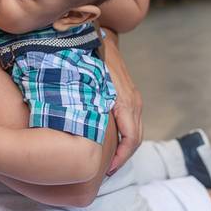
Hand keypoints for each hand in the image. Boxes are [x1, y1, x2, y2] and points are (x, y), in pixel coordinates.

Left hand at [100, 29, 143, 174]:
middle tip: (106, 171)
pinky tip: (111, 142)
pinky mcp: (131, 96)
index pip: (131, 139)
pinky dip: (125, 136)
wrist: (102, 38)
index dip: (120, 158)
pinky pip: (132, 122)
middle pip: (135, 139)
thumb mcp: (88, 82)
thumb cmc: (91, 58)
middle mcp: (133, 102)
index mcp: (125, 102)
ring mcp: (134, 99)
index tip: (107, 170)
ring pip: (136, 132)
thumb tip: (75, 125)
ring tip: (108, 161)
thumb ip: (86, 103)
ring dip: (125, 148)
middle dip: (123, 158)